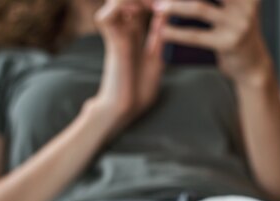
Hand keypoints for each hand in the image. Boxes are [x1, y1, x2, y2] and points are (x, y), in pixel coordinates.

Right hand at [90, 0, 166, 133]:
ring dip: (135, 0)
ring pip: (116, 1)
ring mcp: (115, 34)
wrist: (124, 109)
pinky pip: (106, 16)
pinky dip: (121, 8)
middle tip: (164, 2)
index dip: (154, 2)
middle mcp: (122, 30)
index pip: (140, 4)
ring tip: (155, 4)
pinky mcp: (112, 43)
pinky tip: (141, 12)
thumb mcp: (156, 60)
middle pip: (128, 0)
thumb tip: (168, 19)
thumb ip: (159, 40)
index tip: (173, 3)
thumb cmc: (139, 90)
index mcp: (133, 34)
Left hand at [154, 0, 273, 86]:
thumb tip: (174, 0)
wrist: (253, 66)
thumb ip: (218, 2)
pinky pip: (196, 36)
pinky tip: (162, 31)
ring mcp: (239, 24)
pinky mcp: (229, 43)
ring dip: (174, 6)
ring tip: (157, 7)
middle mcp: (245, 4)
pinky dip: (176, 33)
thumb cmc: (236, 33)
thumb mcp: (235, 10)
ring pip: (199, 8)